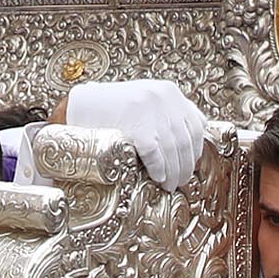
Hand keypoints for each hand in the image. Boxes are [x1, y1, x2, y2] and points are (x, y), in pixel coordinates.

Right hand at [68, 79, 207, 191]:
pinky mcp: (135, 124)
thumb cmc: (115, 109)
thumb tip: (196, 138)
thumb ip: (170, 114)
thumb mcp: (148, 101)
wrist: (82, 105)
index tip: (191, 164)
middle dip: (185, 166)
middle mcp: (163, 97)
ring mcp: (149, 110)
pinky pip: (154, 152)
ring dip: (174, 172)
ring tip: (169, 185)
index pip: (195, 125)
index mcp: (169, 91)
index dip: (195, 149)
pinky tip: (158, 177)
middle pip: (185, 140)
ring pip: (172, 149)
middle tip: (180, 182)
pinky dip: (159, 168)